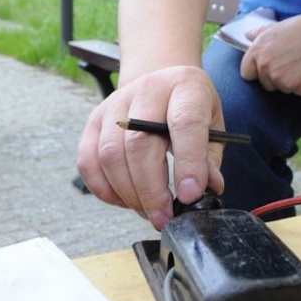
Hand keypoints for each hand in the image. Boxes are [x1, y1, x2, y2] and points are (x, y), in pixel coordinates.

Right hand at [76, 66, 224, 229]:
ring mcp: (115, 103)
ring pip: (111, 155)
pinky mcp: (94, 120)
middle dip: (151, 190)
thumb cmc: (189, 108)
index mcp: (185, 86)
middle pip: (140, 144)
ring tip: (148, 212)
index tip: (189, 196)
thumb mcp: (213, 124)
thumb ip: (210, 158)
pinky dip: (104, 189)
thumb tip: (208, 189)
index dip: (188, 163)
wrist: (160, 82)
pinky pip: (88, 161)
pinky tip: (125, 200)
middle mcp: (147, 89)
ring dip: (128, 194)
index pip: (185, 123)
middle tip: (164, 218)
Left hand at [239, 11, 300, 94]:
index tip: (269, 67)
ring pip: (283, 88)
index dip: (257, 71)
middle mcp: (264, 65)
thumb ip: (261, 33)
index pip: (246, 72)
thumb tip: (247, 35)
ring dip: (293, 81)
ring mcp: (279, 78)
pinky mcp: (295, 87)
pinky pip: (299, 91)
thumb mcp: (279, 26)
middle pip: (266, 84)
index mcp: (257, 49)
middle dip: (277, 77)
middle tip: (292, 62)